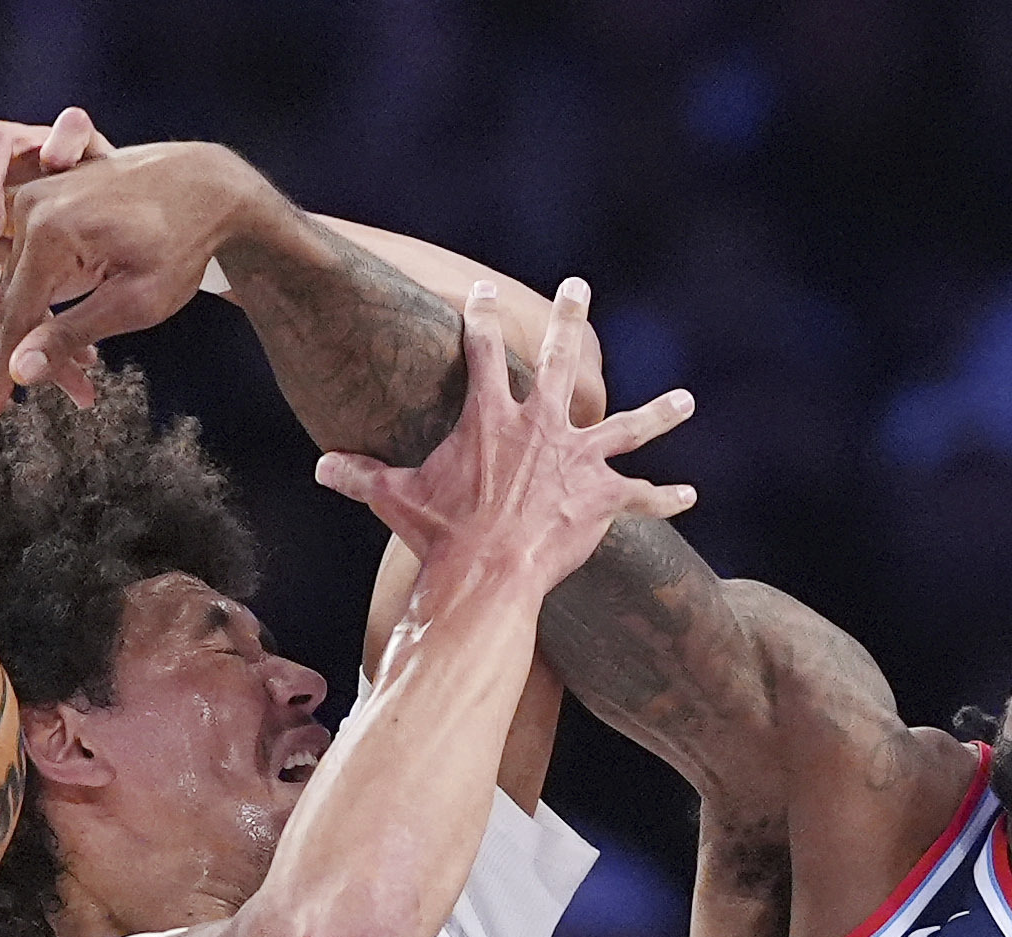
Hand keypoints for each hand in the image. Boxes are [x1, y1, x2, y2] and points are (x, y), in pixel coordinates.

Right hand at [0, 142, 268, 421]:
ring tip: (90, 365)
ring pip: (24, 284)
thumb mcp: (135, 302)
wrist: (204, 186)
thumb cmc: (180, 245)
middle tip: (80, 395)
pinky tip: (83, 326)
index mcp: (49, 230)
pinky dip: (53, 297)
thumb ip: (71, 334)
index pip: (14, 317)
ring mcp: (35, 196)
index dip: (0, 372)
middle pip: (17, 302)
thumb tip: (20, 371)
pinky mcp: (45, 197)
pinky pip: (33, 260)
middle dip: (40, 352)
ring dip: (47, 326)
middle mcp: (31, 206)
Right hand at [315, 279, 696, 589]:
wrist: (486, 575)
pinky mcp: (603, 499)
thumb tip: (321, 467)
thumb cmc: (440, 536)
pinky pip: (642, 497)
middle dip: (569, 319)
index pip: (483, 351)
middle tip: (577, 286)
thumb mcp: (394, 499)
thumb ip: (359, 477)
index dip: (480, 317)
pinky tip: (690, 496)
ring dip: (658, 412)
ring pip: (628, 426)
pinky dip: (666, 499)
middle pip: (562, 361)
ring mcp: (577, 460)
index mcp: (491, 417)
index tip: (481, 292)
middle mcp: (542, 426)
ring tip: (685, 399)